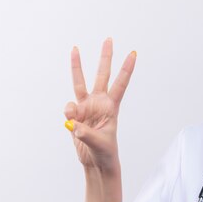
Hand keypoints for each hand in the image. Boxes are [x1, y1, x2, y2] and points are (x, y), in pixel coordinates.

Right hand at [64, 38, 135, 171]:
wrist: (95, 162)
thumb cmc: (105, 152)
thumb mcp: (100, 143)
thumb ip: (86, 133)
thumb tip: (72, 123)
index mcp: (111, 107)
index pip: (120, 84)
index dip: (126, 69)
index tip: (134, 53)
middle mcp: (99, 103)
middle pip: (102, 75)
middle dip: (105, 57)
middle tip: (109, 39)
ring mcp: (86, 107)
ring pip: (80, 82)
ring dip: (77, 65)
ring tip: (74, 48)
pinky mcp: (76, 115)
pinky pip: (68, 109)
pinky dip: (69, 115)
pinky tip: (73, 126)